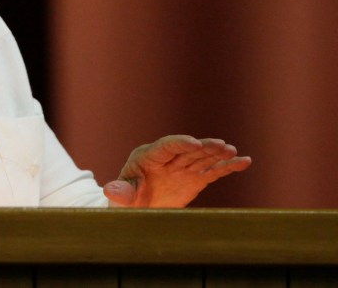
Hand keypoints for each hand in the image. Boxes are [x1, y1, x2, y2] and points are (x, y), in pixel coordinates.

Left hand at [103, 135, 251, 207]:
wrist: (135, 210)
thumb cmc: (125, 201)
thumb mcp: (121, 197)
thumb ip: (120, 192)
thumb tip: (110, 190)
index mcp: (148, 157)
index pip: (166, 146)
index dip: (180, 143)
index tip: (195, 143)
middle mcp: (168, 159)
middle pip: (188, 150)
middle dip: (204, 147)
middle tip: (222, 146)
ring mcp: (182, 168)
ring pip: (202, 158)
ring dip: (217, 154)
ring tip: (233, 152)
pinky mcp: (194, 179)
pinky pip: (212, 171)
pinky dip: (227, 167)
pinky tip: (244, 162)